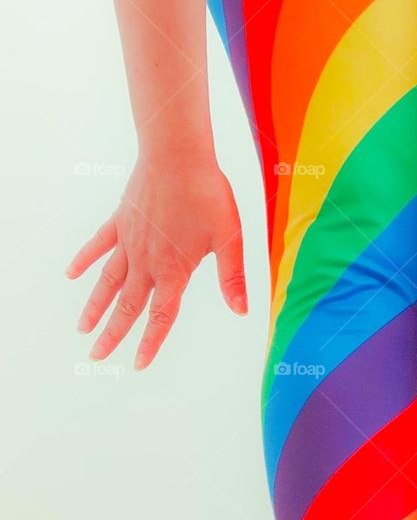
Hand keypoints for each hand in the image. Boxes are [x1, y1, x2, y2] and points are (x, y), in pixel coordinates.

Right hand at [66, 153, 246, 369]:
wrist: (178, 155)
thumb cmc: (208, 194)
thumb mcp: (230, 239)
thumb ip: (233, 278)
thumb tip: (243, 311)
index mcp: (174, 271)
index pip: (160, 316)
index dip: (150, 343)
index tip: (138, 365)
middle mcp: (146, 262)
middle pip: (127, 306)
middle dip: (112, 334)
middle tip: (96, 356)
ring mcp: (129, 241)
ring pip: (107, 282)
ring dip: (95, 306)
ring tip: (82, 328)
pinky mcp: (120, 221)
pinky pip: (99, 245)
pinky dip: (84, 261)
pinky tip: (71, 274)